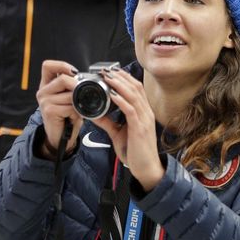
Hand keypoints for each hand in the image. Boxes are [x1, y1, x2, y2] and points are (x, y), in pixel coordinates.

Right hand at [36, 60, 80, 157]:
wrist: (60, 138)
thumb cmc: (67, 117)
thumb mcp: (69, 98)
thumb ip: (72, 87)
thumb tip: (85, 79)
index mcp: (46, 85)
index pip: (48, 66)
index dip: (62, 65)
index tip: (74, 72)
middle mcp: (42, 92)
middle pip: (63, 79)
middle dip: (77, 86)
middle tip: (83, 95)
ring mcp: (44, 101)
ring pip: (69, 94)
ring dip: (79, 103)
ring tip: (77, 111)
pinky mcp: (49, 111)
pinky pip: (70, 106)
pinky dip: (77, 112)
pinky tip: (74, 117)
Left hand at [91, 68, 164, 190]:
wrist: (146, 169)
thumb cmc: (134, 151)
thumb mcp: (118, 133)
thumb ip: (108, 123)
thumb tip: (94, 114)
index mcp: (143, 112)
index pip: (136, 89)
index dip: (124, 78)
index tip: (110, 72)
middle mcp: (146, 112)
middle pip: (135, 87)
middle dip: (120, 77)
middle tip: (106, 70)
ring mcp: (144, 119)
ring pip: (133, 95)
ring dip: (119, 85)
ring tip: (107, 77)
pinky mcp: (140, 128)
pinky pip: (131, 110)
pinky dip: (121, 100)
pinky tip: (112, 95)